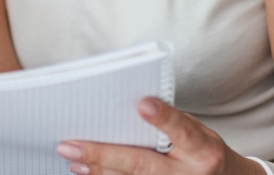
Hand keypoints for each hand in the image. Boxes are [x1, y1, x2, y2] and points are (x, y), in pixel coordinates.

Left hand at [56, 98, 264, 174]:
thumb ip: (169, 123)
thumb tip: (126, 109)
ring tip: (72, 159)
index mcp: (203, 150)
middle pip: (142, 164)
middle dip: (103, 154)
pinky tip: (86, 171)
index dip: (164, 118)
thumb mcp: (198, 132)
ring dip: (97, 171)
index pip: (183, 130)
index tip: (144, 104)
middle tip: (70, 145)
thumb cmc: (203, 150)